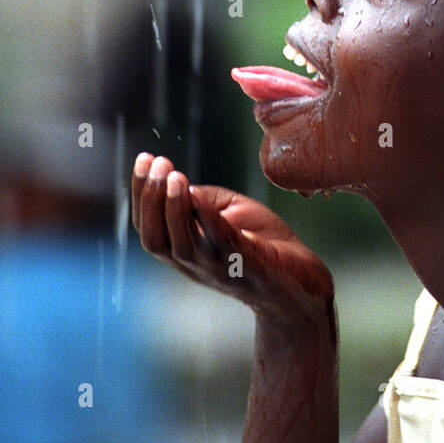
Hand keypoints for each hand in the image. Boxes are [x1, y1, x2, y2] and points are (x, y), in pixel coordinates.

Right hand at [132, 153, 334, 329]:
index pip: (148, 228)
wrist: (303, 284)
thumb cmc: (264, 245)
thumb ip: (203, 200)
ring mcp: (220, 268)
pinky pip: (222, 244)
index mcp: (186, 252)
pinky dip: (207, 220)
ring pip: (183, 245)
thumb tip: (179, 181)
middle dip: (149, 200)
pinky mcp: (248, 266)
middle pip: (155, 240)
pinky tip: (197, 195)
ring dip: (173, 208)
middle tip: (156, 164)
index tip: (144, 158)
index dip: (140, 195)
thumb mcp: (229, 214)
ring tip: (174, 177)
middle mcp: (195, 264)